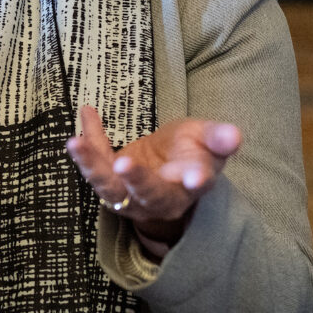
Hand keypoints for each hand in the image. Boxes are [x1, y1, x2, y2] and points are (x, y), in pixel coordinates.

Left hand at [65, 106, 241, 249]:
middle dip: (136, 180)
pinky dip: (86, 145)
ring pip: (111, 190)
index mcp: (191, 186)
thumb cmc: (190, 151)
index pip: (196, 184)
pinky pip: (95, 167)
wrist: (167, 167)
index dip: (197, 180)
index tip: (196, 178)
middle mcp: (160, 198)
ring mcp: (131, 197)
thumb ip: (218, 137)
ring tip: (77, 143)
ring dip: (93, 167)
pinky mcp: (110, 184)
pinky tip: (86, 114)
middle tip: (124, 163)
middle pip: (148, 195)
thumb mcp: (206, 139)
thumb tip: (235, 135)